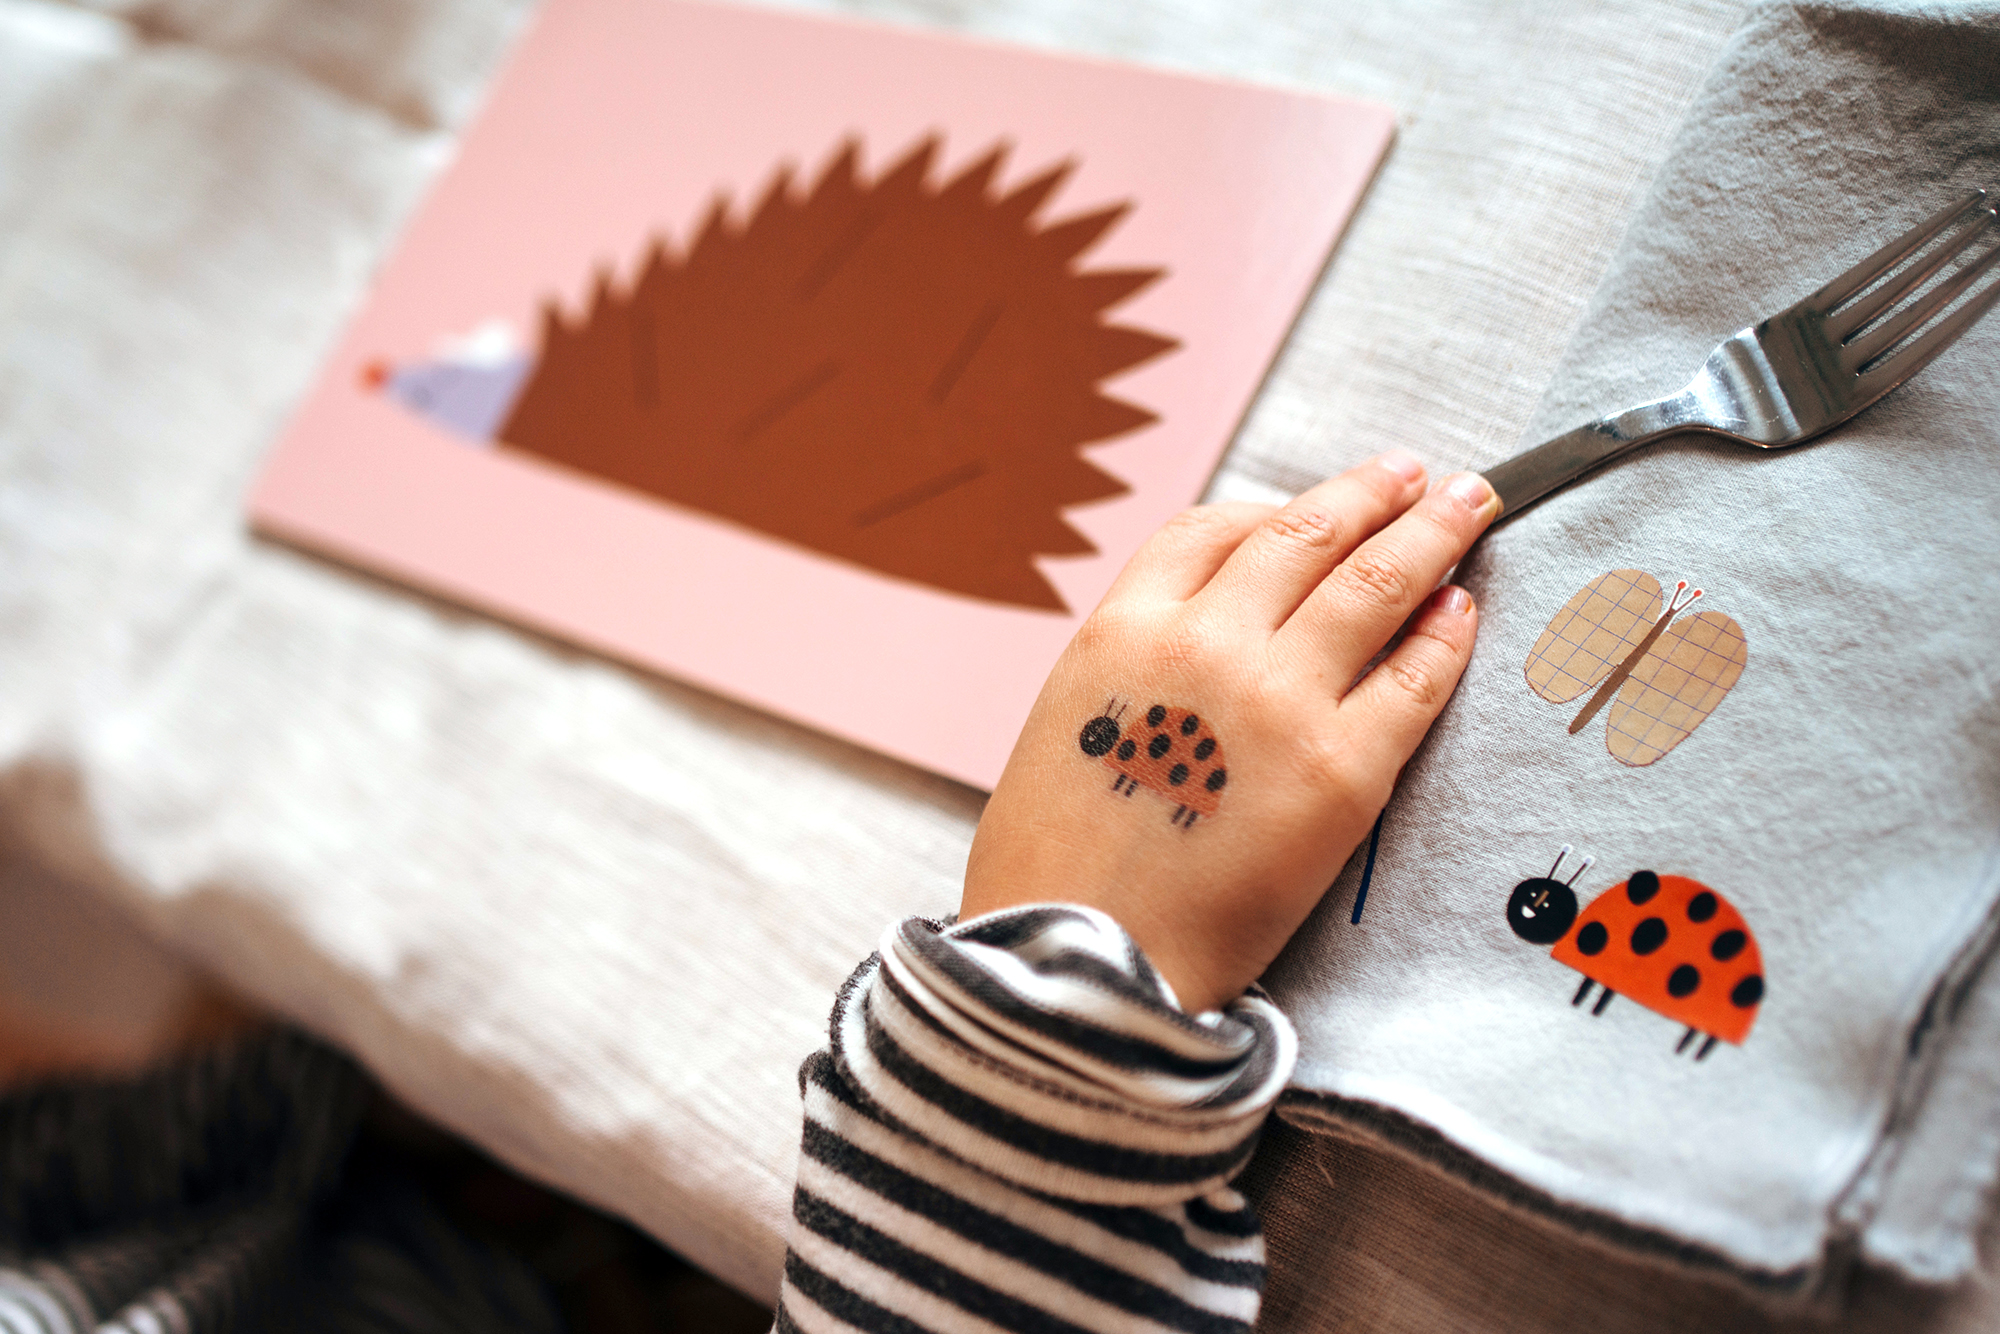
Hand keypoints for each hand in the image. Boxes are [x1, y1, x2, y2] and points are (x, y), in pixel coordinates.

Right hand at [961, 455, 1498, 1011]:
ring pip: (1374, 583)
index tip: (1316, 501)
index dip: (1277, 506)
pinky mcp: (1345, 772)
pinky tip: (1462, 611)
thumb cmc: (1057, 871)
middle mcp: (1204, 645)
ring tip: (1467, 504)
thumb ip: (1134, 664)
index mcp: (1122, 631)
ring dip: (1429, 531)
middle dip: (1372, 493)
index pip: (1216, 530)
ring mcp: (1279, 702)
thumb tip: (1207, 629)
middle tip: (1414, 473)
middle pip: (1306, 534)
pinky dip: (1447, 634)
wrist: (1080, 976)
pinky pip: (1416, 679)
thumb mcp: (1065, 727)